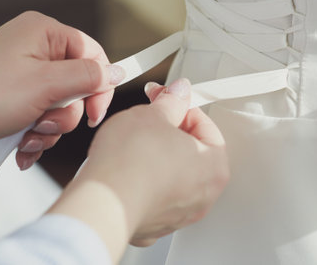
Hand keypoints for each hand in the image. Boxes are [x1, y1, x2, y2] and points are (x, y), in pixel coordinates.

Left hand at [0, 11, 124, 168]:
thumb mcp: (45, 85)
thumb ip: (87, 77)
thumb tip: (116, 73)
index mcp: (44, 34)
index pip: (93, 54)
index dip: (99, 85)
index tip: (95, 112)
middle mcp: (37, 51)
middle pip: (79, 86)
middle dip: (65, 114)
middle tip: (44, 121)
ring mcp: (27, 76)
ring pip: (63, 107)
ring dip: (49, 129)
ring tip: (27, 135)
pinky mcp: (19, 98)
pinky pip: (45, 117)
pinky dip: (37, 135)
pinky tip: (21, 145)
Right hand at [48, 78, 228, 262]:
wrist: (102, 203)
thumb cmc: (129, 164)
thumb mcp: (153, 115)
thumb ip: (171, 101)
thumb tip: (178, 93)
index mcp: (214, 166)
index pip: (206, 126)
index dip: (183, 108)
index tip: (167, 100)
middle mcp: (204, 195)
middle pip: (193, 152)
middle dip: (171, 132)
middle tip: (151, 119)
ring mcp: (181, 213)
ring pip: (175, 174)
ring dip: (159, 156)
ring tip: (136, 145)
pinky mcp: (158, 224)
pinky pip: (157, 194)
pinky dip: (147, 181)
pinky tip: (130, 170)